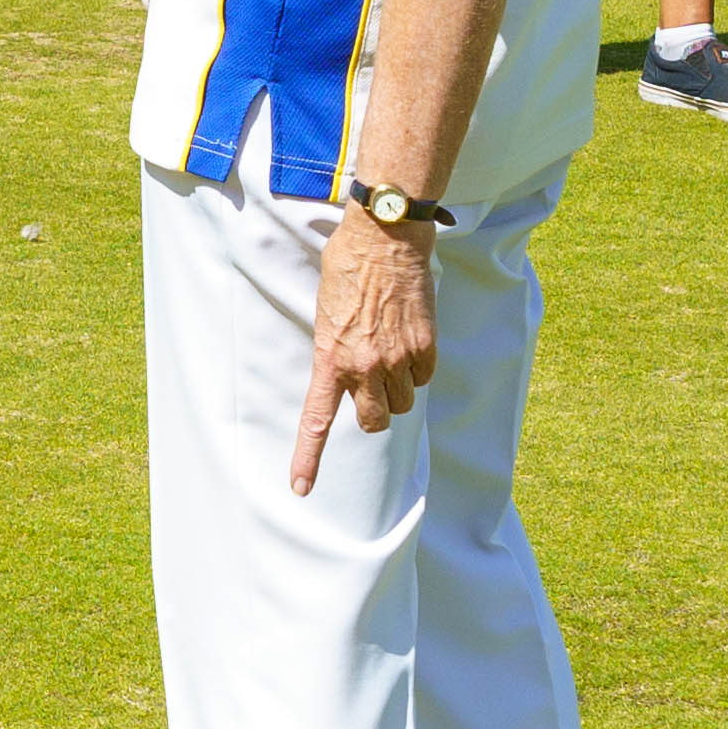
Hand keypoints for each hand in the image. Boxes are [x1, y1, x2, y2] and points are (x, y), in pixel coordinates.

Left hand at [291, 211, 438, 493]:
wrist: (385, 239)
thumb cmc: (347, 269)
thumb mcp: (327, 315)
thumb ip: (335, 352)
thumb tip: (347, 372)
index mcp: (330, 360)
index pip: (317, 421)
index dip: (308, 459)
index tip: (301, 488)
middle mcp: (364, 367)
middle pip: (374, 421)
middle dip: (374, 411)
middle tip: (372, 386)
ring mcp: (398, 359)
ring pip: (403, 402)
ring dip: (397, 388)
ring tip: (390, 351)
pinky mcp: (426, 347)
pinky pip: (424, 378)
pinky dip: (418, 368)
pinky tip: (409, 339)